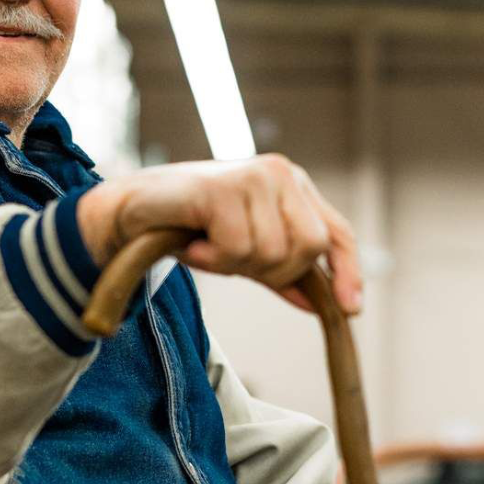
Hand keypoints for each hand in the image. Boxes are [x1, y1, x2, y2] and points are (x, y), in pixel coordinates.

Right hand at [77, 154, 360, 315]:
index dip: (348, 271)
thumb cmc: (188, 225)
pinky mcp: (224, 188)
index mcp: (291, 185)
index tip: (350, 309)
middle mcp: (279, 174)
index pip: (335, 232)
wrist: (133, 209)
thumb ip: (282, 271)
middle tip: (230, 259)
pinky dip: (213, 258)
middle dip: (270, 271)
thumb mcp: (244, 249)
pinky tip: (194, 243)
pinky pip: (237, 248)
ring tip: (206, 246)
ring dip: (233, 264)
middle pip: (307, 249)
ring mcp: (253, 176)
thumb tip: (323, 303)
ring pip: (271, 253)